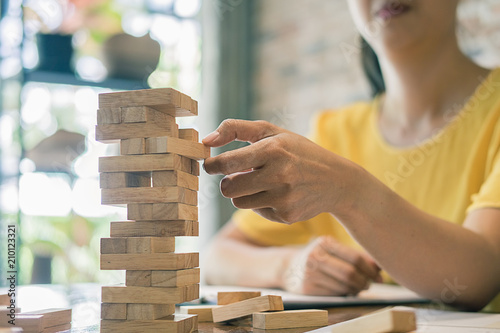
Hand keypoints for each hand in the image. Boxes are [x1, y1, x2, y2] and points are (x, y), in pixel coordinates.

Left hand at [202, 119, 357, 223]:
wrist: (337, 181)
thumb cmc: (298, 152)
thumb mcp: (272, 132)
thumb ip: (236, 129)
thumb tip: (205, 140)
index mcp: (273, 150)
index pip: (226, 163)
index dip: (211, 165)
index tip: (209, 164)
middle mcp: (278, 175)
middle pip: (228, 188)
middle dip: (227, 182)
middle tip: (237, 175)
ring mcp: (283, 198)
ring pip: (238, 202)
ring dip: (244, 193)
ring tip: (261, 182)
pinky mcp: (287, 216)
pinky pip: (256, 212)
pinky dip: (261, 203)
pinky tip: (279, 194)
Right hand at [281, 236, 382, 294]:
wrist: (290, 268)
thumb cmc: (320, 258)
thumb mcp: (334, 250)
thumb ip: (356, 256)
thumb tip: (380, 266)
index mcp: (325, 242)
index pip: (355, 258)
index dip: (371, 269)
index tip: (380, 277)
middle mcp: (315, 256)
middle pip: (350, 273)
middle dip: (365, 281)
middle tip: (369, 284)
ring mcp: (309, 273)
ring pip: (344, 286)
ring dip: (356, 290)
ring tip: (358, 288)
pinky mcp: (307, 288)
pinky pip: (335, 294)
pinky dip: (345, 295)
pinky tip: (345, 291)